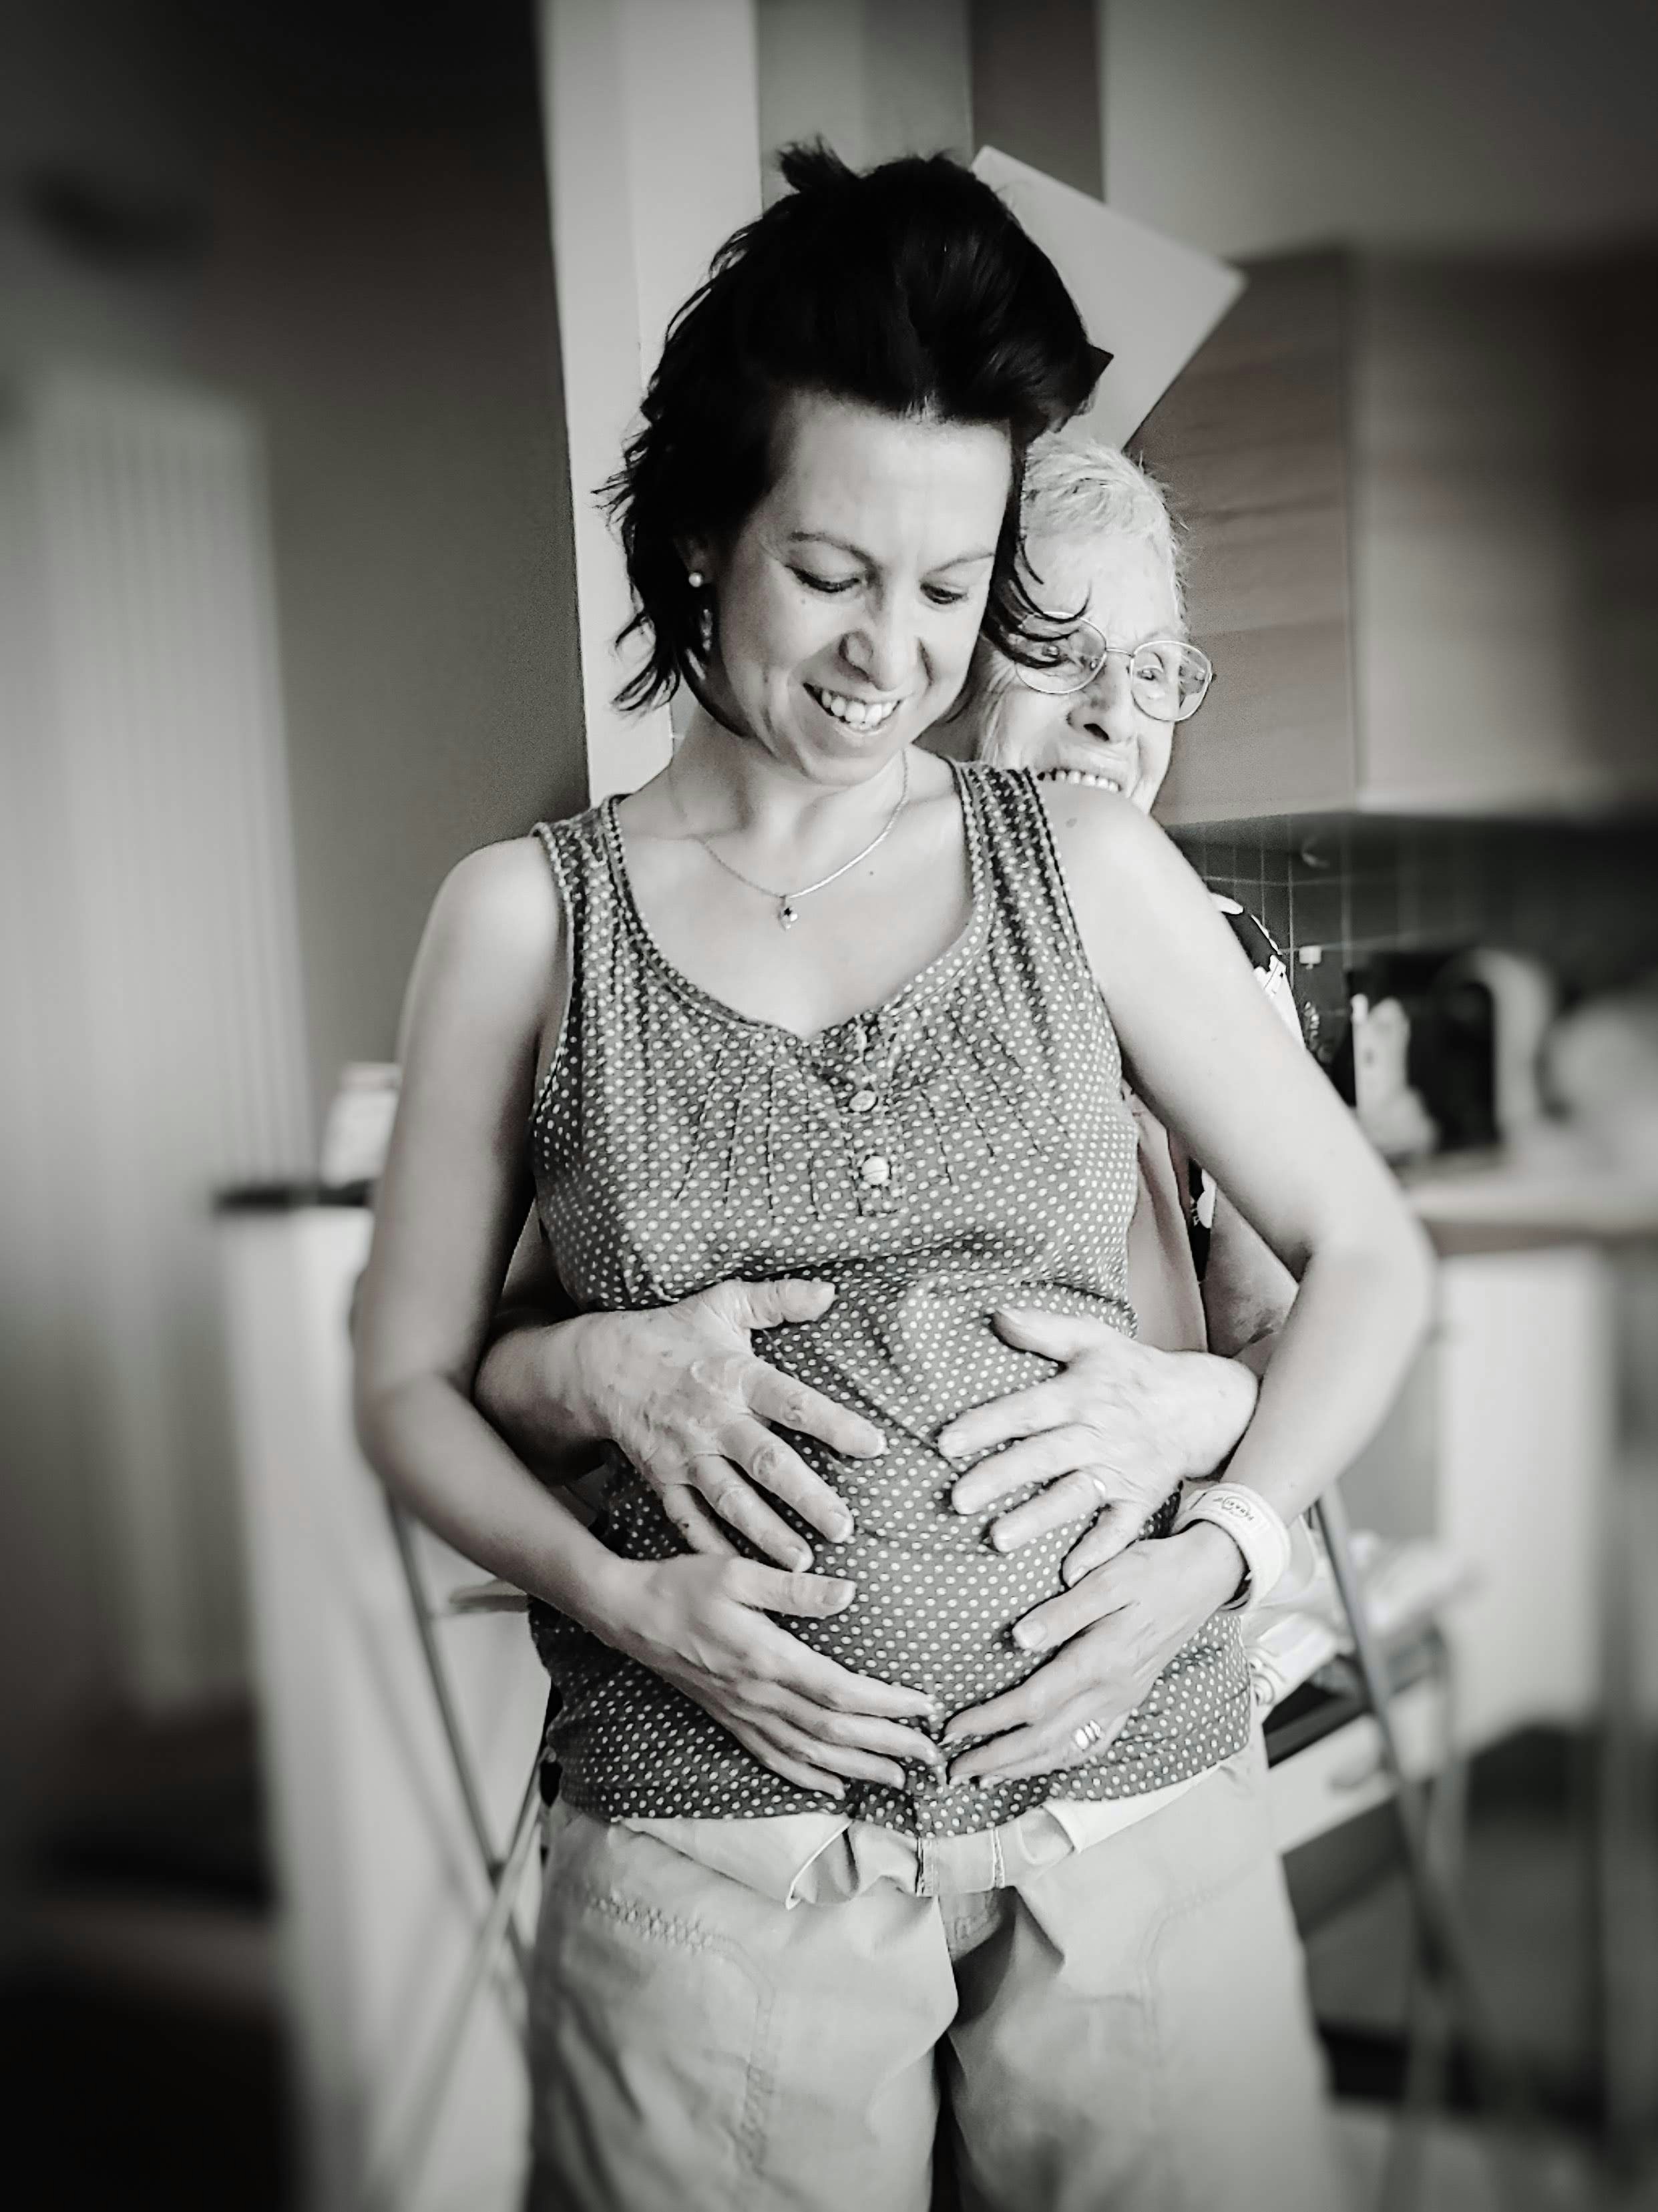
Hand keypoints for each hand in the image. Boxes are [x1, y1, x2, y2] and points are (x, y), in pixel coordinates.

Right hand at [564, 1279, 885, 1569]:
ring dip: (767, 1533)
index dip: (835, 1423)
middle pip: (766, 1462)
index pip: (793, 1402)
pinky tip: (743, 1572)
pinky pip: (689, 1520)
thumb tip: (829, 1292)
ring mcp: (686, 1455)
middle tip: (844, 1528)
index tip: (874, 1446)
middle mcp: (713, 1420)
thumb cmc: (672, 1333)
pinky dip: (713, 1548)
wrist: (600, 1366)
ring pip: (731, 1500)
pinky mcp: (663, 1479)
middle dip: (807, 1497)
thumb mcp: (722, 1304)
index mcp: (735, 1376)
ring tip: (802, 1564)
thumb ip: (778, 1299)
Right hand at [611, 1553, 942, 1797]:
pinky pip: (774, 1759)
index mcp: (767, 1659)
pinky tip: (833, 1788)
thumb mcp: (737, 1571)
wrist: (627, 1614)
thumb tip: (848, 1594)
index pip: (840, 1693)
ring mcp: (742, 1713)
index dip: (887, 1706)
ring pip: (809, 1755)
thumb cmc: (682, 1584)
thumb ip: (793, 1587)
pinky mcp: (728, 1718)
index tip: (926, 1709)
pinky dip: (807, 1778)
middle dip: (887, 1747)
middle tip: (931, 1758)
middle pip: (834, 1733)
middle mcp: (758, 1696)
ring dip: (857, 1770)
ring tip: (897, 1780)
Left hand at [937, 1308, 1258, 1582]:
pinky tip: (1071, 1575)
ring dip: (1038, 1519)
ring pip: (1074, 1496)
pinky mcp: (1141, 1498)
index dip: (987, 1425)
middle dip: (1001, 1478)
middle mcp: (1098, 1435)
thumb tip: (998, 1313)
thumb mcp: (1094, 1339)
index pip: (1027, 1411)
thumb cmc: (1134, 1370)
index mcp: (1081, 1395)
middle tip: (959, 1499)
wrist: (1200, 1404)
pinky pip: (1120, 1529)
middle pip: (1044, 1457)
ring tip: (998, 1539)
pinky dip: (1099, 1552)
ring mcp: (1121, 1470)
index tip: (946, 1443)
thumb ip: (1045, 1328)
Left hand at [941, 1525, 1242, 1784]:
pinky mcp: (1132, 1697)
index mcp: (1102, 1660)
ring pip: (1069, 1747)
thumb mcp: (1110, 1577)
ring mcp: (1125, 1699)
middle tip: (954, 1771)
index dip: (989, 1721)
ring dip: (1024, 1766)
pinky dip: (1062, 1758)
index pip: (1033, 1703)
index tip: (953, 1730)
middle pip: (1045, 1738)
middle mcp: (1113, 1691)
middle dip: (997, 1758)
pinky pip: (1094, 1742)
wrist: (1205, 1577)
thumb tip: (1019, 1639)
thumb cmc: (1154, 1569)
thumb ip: (1064, 1611)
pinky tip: (1043, 1761)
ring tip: (987, 1776)